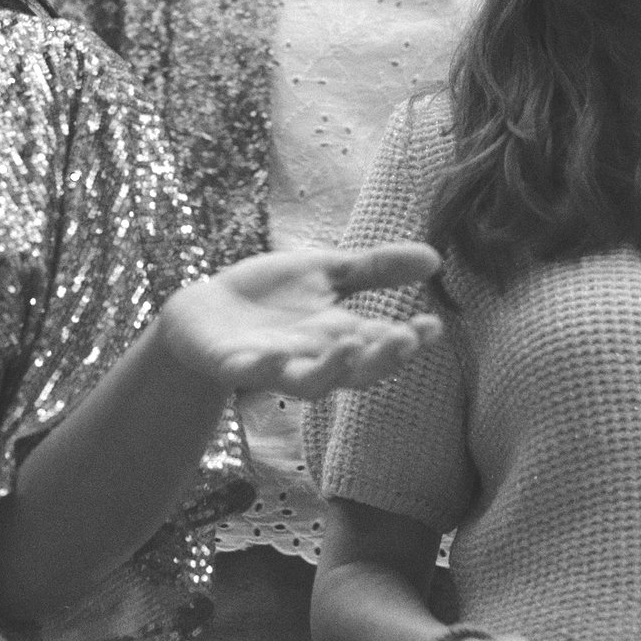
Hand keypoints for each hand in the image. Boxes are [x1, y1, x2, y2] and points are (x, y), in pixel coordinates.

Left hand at [157, 242, 442, 399]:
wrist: (204, 311)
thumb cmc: (269, 296)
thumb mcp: (327, 272)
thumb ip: (375, 269)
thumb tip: (436, 258)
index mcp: (338, 335)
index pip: (383, 343)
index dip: (410, 339)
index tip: (434, 326)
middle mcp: (313, 357)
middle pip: (356, 370)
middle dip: (382, 358)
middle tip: (406, 339)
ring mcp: (276, 365)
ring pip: (311, 382)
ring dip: (333, 368)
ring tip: (352, 345)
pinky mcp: (237, 365)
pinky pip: (253, 372)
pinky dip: (264, 366)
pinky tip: (274, 353)